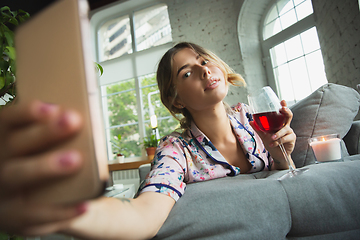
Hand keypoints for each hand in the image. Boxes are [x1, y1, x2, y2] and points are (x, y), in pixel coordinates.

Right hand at [0, 101, 86, 235]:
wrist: (28, 204)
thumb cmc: (39, 163)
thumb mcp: (38, 148)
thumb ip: (52, 136)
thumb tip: (79, 121)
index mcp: (3, 140)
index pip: (7, 120)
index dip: (26, 113)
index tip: (52, 107)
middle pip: (14, 144)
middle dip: (44, 133)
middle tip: (72, 122)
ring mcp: (1, 191)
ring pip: (16, 176)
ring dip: (45, 166)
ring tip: (76, 160)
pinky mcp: (11, 217)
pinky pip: (34, 215)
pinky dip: (61, 211)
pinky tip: (84, 204)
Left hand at [249, 100, 295, 168]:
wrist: (277, 155)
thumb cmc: (272, 143)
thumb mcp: (263, 136)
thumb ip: (258, 129)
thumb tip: (251, 121)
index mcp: (280, 123)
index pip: (282, 113)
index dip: (284, 106)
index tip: (282, 101)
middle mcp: (286, 126)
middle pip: (289, 116)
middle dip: (286, 111)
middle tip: (282, 109)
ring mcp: (290, 132)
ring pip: (285, 129)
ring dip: (277, 134)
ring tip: (271, 138)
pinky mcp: (292, 139)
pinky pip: (285, 138)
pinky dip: (278, 142)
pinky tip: (272, 144)